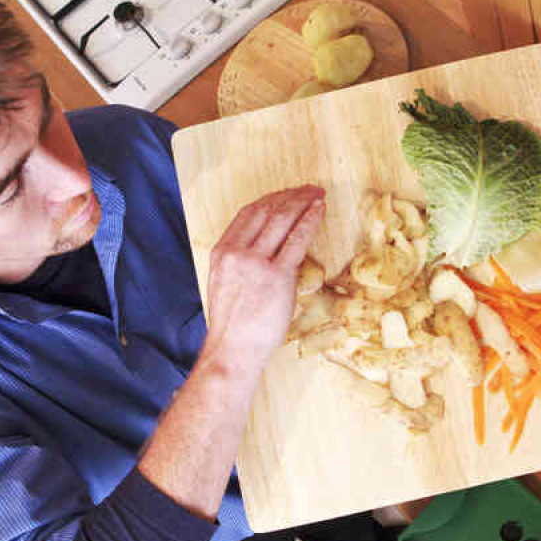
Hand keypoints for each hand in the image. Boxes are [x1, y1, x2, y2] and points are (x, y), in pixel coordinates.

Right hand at [201, 185, 325, 373]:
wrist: (233, 351)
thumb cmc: (233, 326)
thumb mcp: (227, 285)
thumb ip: (243, 263)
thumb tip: (267, 251)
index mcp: (221, 252)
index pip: (248, 214)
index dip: (270, 199)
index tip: (286, 195)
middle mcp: (236, 252)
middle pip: (266, 211)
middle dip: (290, 196)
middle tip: (308, 189)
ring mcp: (256, 263)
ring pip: (282, 219)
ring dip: (302, 202)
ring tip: (317, 195)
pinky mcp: (277, 276)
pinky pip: (297, 239)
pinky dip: (310, 220)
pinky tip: (319, 210)